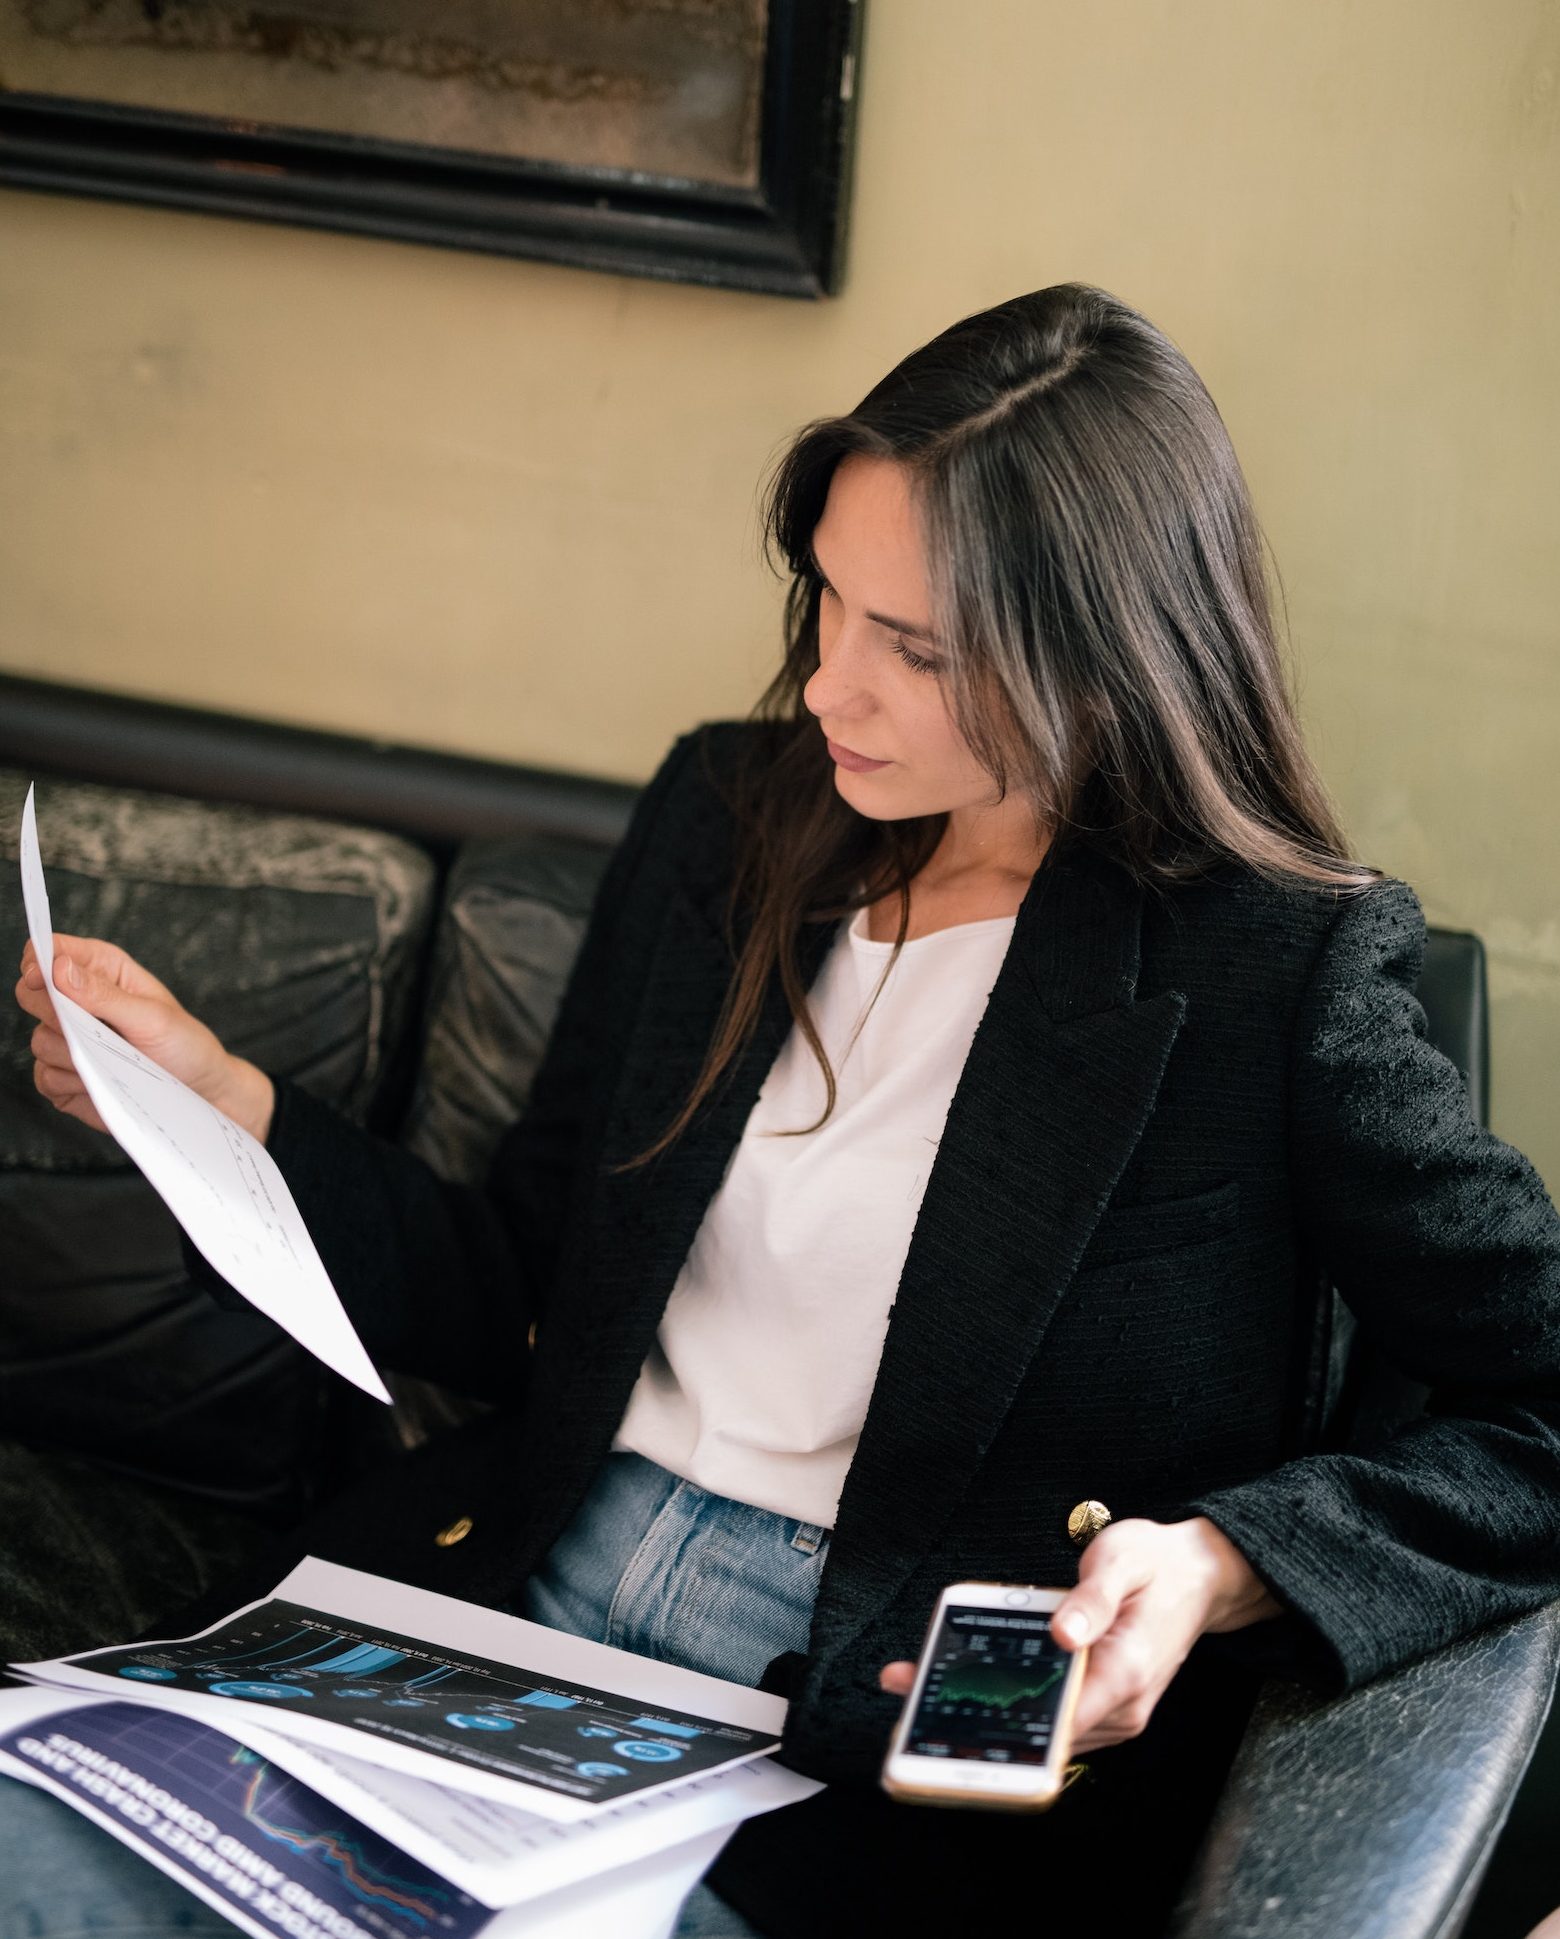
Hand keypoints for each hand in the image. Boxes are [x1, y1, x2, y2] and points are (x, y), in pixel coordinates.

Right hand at [15, 934, 274, 1143]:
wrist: (197, 1092)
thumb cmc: (184, 1044)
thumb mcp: (153, 1017)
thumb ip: (104, 994)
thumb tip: (57, 968)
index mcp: (101, 970)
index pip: (49, 950)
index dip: (38, 961)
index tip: (42, 978)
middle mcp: (78, 1001)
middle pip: (30, 994)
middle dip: (53, 1013)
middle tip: (93, 1029)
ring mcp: (68, 1039)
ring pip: (38, 1041)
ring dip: (74, 1055)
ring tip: (116, 1061)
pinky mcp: (64, 1075)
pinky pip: (45, 1077)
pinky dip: (72, 1084)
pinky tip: (104, 1083)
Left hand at [879, 1518, 1279, 1753]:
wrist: (1198, 1575)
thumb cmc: (1156, 1563)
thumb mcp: (1122, 1559)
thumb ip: (1092, 1598)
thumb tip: (1063, 1633)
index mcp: (1126, 1672)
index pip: (1060, 1720)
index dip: (1006, 1726)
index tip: (954, 1718)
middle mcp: (1122, 1707)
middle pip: (1043, 1733)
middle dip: (976, 1720)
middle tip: (911, 1700)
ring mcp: (1113, 1712)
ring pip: (1043, 1730)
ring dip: (986, 1714)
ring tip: (918, 1688)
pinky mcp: (1102, 1705)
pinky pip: (1052, 1716)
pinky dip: (1010, 1705)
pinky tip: (966, 1684)